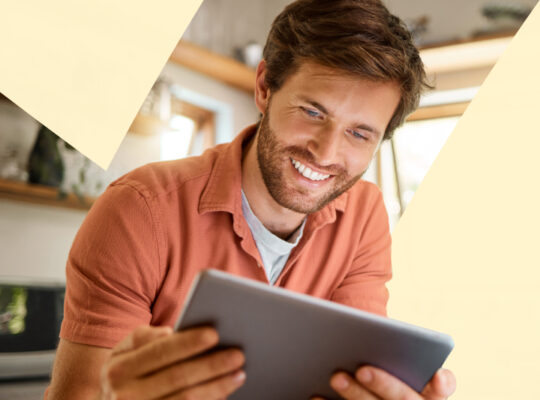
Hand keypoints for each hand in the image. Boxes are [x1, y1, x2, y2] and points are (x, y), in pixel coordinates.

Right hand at [99, 325, 245, 399]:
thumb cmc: (127, 373)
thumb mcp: (123, 353)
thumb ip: (143, 338)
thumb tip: (168, 332)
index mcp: (118, 369)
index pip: (159, 352)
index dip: (187, 343)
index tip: (214, 334)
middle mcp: (125, 396)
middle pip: (177, 377)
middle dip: (210, 365)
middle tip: (238, 354)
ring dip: (217, 387)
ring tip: (239, 374)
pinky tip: (225, 393)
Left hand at [313, 367, 455, 399]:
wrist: (373, 394)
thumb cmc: (382, 373)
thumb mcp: (394, 365)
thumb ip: (392, 353)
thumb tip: (370, 329)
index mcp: (428, 395)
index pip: (440, 389)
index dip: (441, 383)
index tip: (437, 375)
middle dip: (384, 384)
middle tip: (363, 368)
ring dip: (354, 395)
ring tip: (336, 376)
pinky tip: (315, 396)